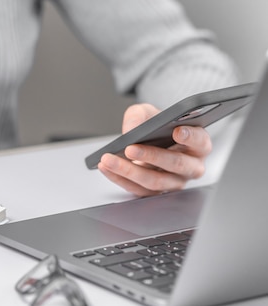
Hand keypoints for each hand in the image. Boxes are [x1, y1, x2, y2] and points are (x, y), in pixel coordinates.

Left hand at [97, 103, 211, 195]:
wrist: (147, 143)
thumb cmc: (155, 127)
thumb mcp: (147, 113)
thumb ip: (140, 115)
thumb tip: (132, 129)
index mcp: (198, 145)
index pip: (201, 142)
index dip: (191, 137)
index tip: (177, 131)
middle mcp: (191, 167)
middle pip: (177, 164)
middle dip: (152, 156)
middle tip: (130, 148)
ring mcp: (174, 182)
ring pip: (155, 181)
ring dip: (129, 171)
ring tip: (109, 159)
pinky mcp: (156, 193)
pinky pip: (138, 190)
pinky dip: (119, 178)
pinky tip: (105, 167)